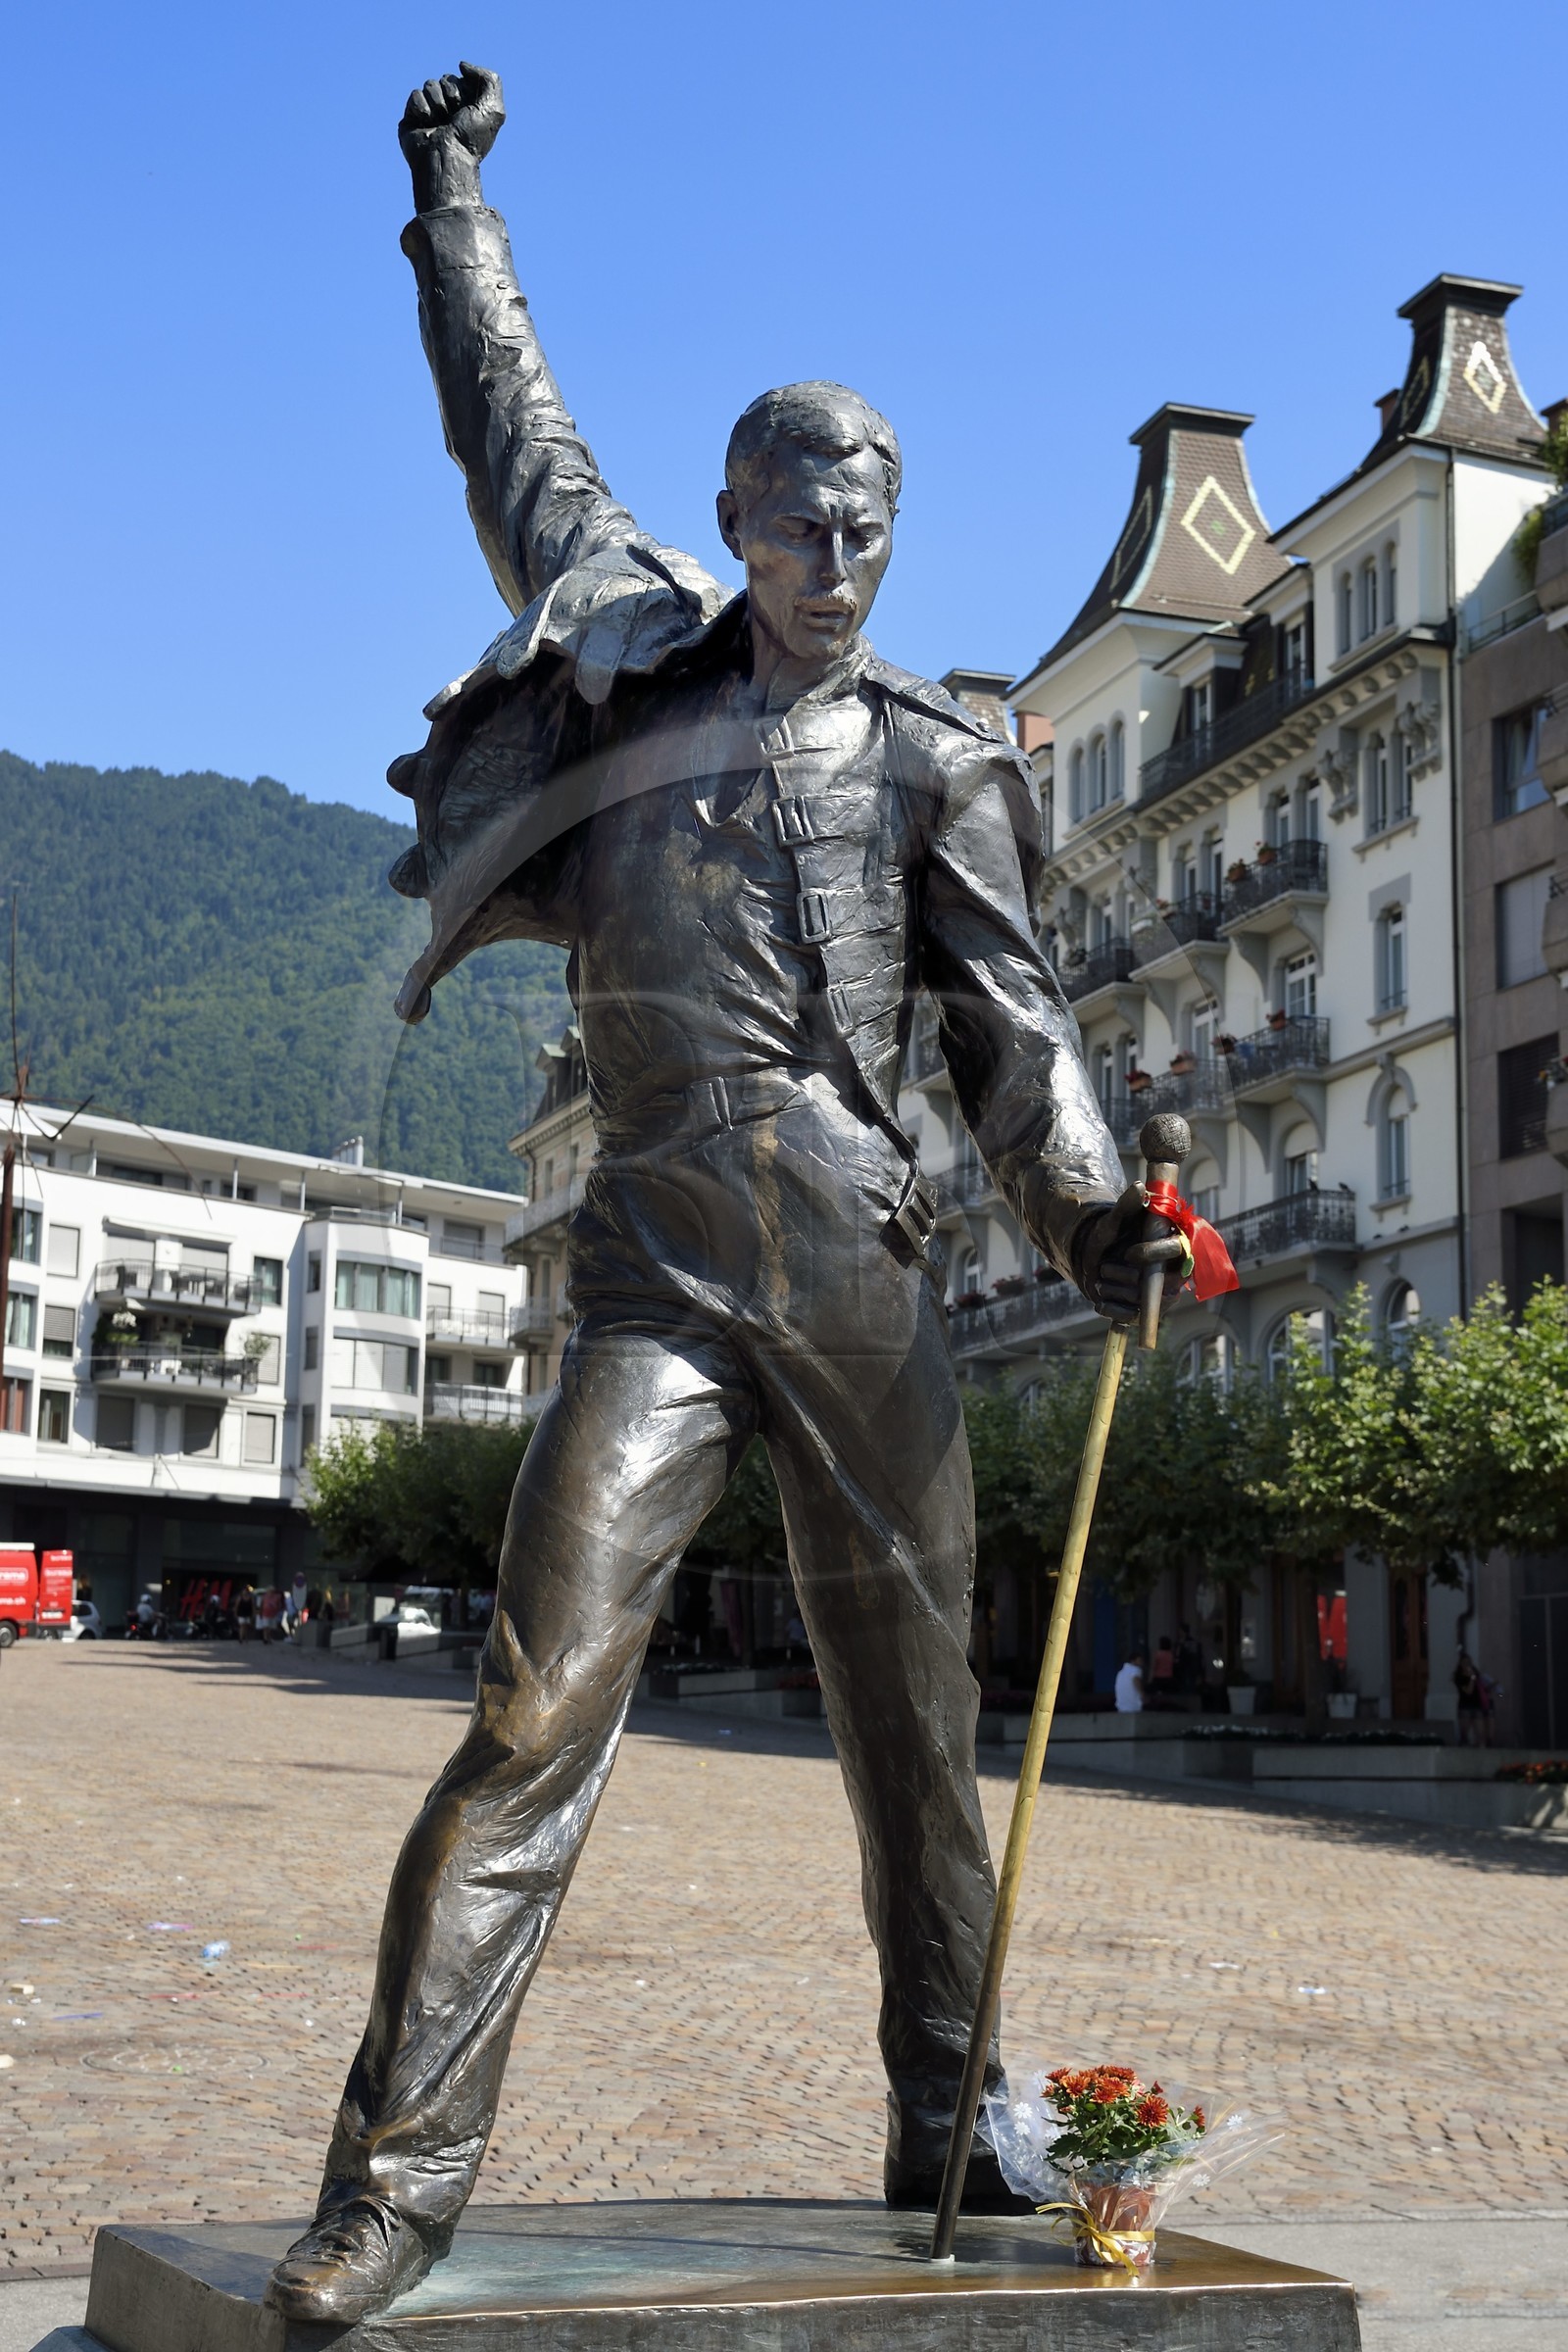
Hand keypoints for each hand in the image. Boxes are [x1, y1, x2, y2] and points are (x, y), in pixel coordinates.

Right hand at [400, 62, 504, 206]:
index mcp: (468, 106)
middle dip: (450, 95)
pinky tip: (425, 124)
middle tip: (453, 118)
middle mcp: (449, 108)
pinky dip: (421, 107)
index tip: (466, 111)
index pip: (460, 78)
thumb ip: (489, 79)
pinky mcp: (412, 116)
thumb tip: (461, 65)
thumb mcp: (494, 108)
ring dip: (437, 102)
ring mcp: (430, 112)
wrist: (445, 159)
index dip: (463, 91)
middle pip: (445, 78)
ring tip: (439, 123)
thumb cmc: (470, 139)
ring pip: (429, 84)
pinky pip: (415, 95)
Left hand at [1072, 1185, 1188, 1322]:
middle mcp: (1175, 1270)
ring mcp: (1164, 1293)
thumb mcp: (1116, 1219)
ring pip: (1147, 1301)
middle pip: (1163, 1282)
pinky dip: (1116, 1312)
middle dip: (1129, 1277)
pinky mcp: (1149, 1310)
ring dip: (1118, 1292)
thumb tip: (1139, 1187)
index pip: (1175, 1250)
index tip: (1129, 1253)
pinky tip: (1100, 1303)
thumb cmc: (1114, 1233)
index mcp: (1173, 1243)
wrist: (1099, 1256)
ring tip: (1100, 1280)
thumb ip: (1128, 1205)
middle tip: (1105, 1268)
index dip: (1153, 1253)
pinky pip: (1137, 1317)